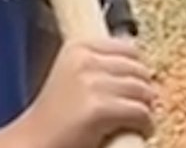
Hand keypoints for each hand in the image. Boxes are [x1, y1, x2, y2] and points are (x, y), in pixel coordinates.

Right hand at [15, 37, 154, 147]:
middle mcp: (84, 59)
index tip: (137, 84)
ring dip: (147, 109)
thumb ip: (99, 66)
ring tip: (139, 121)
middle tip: (141, 106)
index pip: (127, 48)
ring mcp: (91, 82)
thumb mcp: (73, 76)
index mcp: (77, 47)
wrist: (38, 140)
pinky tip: (140, 132)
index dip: (138, 69)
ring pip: (143, 91)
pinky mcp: (100, 108)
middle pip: (138, 69)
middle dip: (145, 90)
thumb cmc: (57, 115)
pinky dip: (146, 125)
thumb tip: (139, 68)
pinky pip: (141, 112)